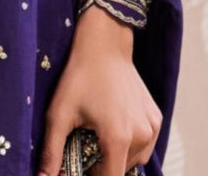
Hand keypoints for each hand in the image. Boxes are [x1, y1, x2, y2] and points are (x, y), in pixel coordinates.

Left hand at [36, 5, 161, 175]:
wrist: (105, 43)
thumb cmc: (81, 75)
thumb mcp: (59, 113)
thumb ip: (51, 151)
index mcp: (118, 138)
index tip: (79, 169)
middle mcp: (141, 135)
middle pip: (121, 171)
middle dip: (100, 167)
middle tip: (83, 147)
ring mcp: (152, 127)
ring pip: (134, 161)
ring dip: (116, 157)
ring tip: (97, 136)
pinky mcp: (156, 118)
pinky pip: (144, 145)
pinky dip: (130, 145)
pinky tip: (114, 127)